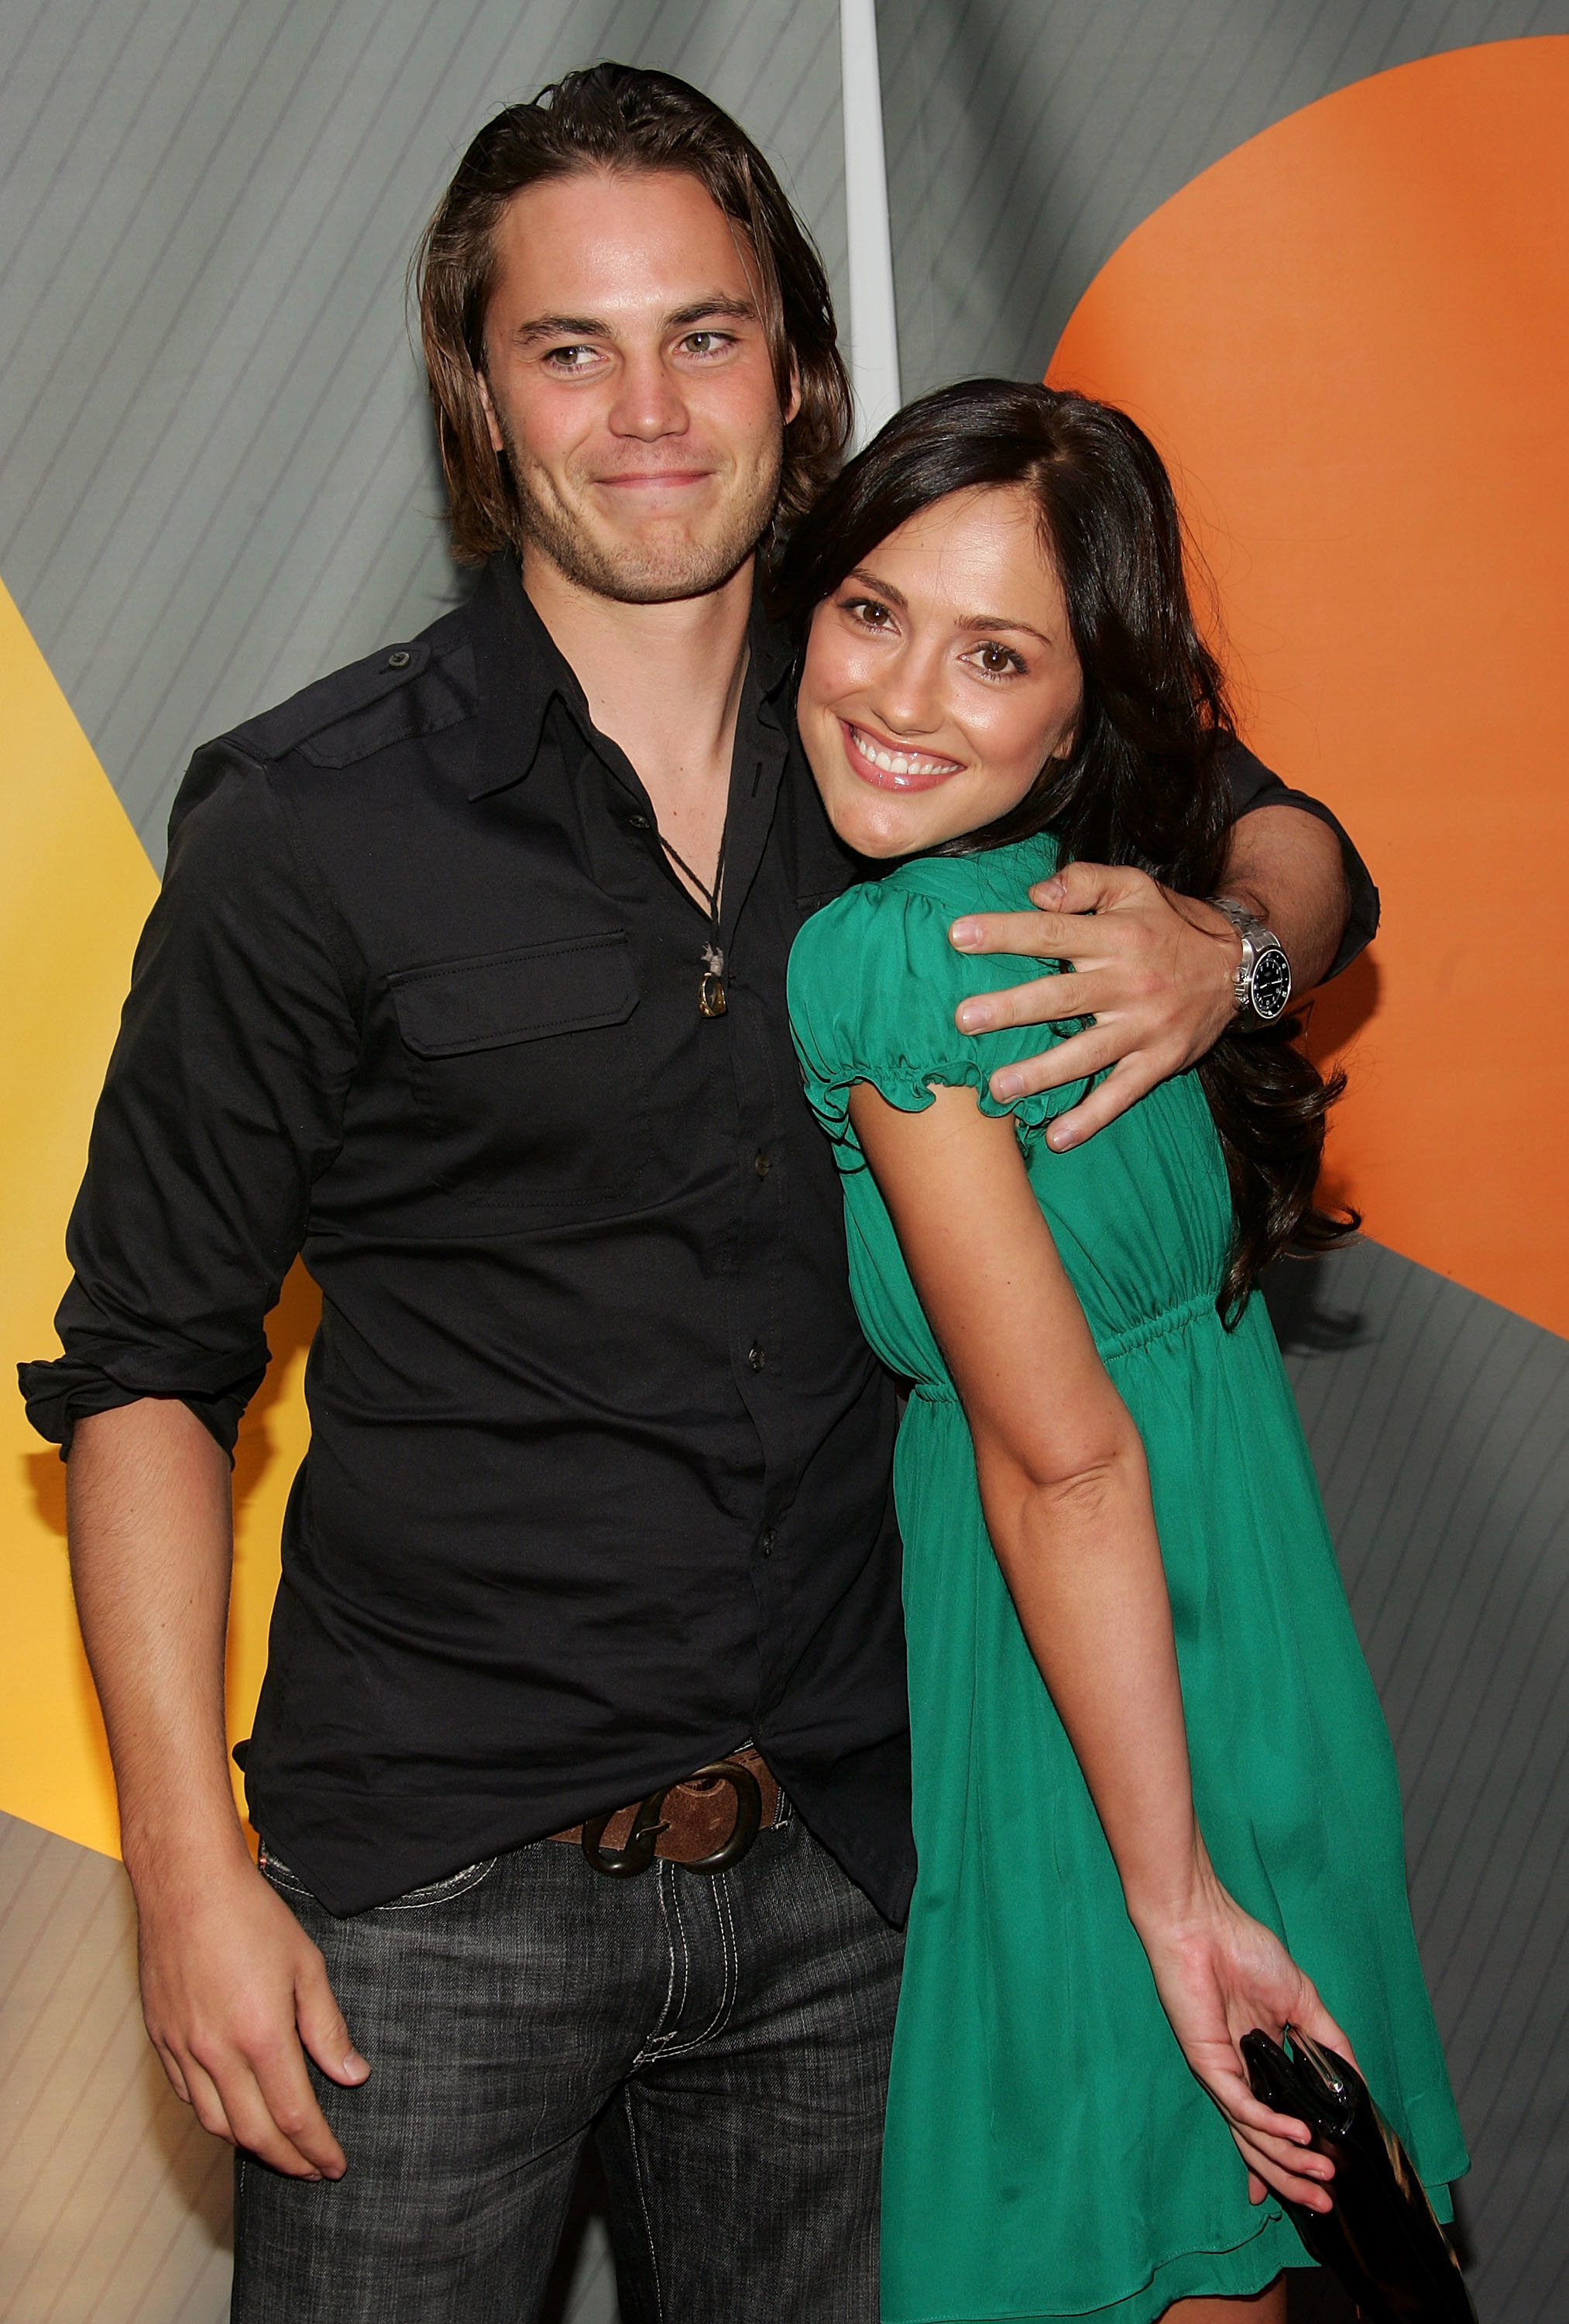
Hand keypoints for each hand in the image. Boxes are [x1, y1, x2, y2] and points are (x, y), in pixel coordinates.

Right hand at [135, 1845, 367, 2178]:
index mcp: (261, 2037)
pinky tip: (233, 2111)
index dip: (318, 2150)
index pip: (295, 2118)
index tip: (336, 2166)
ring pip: (216, 2123)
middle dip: (287, 2161)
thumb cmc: (252, 1916)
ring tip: (278, 2148)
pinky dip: (214, 2115)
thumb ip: (327, 2028)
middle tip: (312, 2170)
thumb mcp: (306, 1965)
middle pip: (254, 2134)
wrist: (186, 1884)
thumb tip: (353, 2076)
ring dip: (250, 2145)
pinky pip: (187, 2096)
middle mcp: (217, 2053)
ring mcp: (183, 2049)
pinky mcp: (160, 2038)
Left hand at [947, 861, 1241, 1149]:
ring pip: (1087, 1053)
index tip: (958, 935)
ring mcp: (1144, 1027)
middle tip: (964, 1019)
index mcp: (1117, 936)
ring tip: (999, 1087)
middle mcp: (1128, 983)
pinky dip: (1093, 1117)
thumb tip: (1034, 894)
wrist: (1241, 966)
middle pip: (1062, 997)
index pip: (1051, 932)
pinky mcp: (1160, 1061)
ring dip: (1042, 1073)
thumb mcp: (1134, 886)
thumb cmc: (1171, 923)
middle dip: (1011, 1008)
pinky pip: (1123, 1093)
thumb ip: (1083, 881)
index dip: (1005, 933)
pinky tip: (1059, 1137)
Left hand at [1135, 1855, 1356, 2213]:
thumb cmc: (1244, 1950)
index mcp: (1254, 2065)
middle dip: (1293, 2178)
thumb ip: (1328, 2043)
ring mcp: (1220, 2073)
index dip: (1287, 2161)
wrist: (1202, 1921)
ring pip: (1252, 2134)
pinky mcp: (1207, 2062)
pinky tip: (1299, 2135)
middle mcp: (1235, 2077)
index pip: (1269, 2125)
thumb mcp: (1302, 2002)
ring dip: (1288, 2160)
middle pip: (1261, 2143)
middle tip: (1325, 2203)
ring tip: (1323, 2178)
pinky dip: (1270, 2125)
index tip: (1313, 2191)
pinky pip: (1240, 2105)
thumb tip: (1356, 2084)